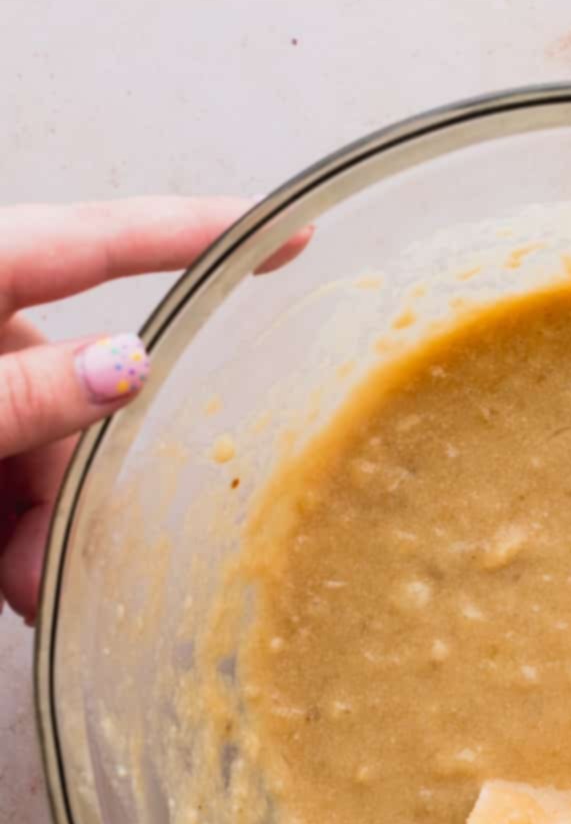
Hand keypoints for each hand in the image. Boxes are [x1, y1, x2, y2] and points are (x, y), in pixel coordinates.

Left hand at [0, 197, 307, 623]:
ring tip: (26, 591)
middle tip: (61, 564)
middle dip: (82, 479)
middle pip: (73, 388)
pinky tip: (12, 579)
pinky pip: (7, 479)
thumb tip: (125, 366)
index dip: (197, 232)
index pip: (97, 241)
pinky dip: (12, 534)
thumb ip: (21, 393)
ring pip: (41, 451)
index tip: (289, 234)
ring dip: (41, 528)